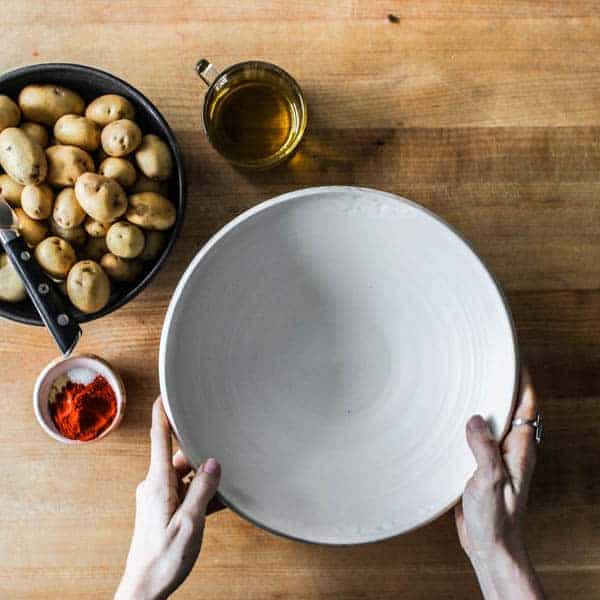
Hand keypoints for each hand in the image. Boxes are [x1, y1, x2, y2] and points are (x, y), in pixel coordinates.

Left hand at [115, 398, 220, 599]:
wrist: (143, 589)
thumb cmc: (163, 559)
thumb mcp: (190, 524)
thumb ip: (202, 490)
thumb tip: (213, 461)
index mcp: (158, 484)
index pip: (159, 438)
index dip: (163, 413)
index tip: (166, 392)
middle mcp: (155, 486)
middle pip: (179, 457)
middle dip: (200, 456)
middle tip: (221, 456)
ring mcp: (158, 498)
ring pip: (185, 476)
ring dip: (202, 480)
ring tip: (223, 489)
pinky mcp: (162, 509)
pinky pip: (184, 492)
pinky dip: (199, 494)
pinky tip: (217, 502)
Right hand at [455, 368, 544, 599]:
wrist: (490, 545)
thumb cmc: (496, 519)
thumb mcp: (488, 480)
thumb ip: (483, 448)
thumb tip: (474, 418)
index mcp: (519, 449)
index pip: (526, 404)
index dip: (522, 378)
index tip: (512, 356)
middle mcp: (512, 449)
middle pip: (512, 407)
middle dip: (503, 384)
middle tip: (486, 362)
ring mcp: (497, 457)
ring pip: (495, 420)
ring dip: (485, 402)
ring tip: (468, 382)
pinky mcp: (482, 465)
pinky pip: (479, 435)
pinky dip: (470, 422)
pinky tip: (455, 420)